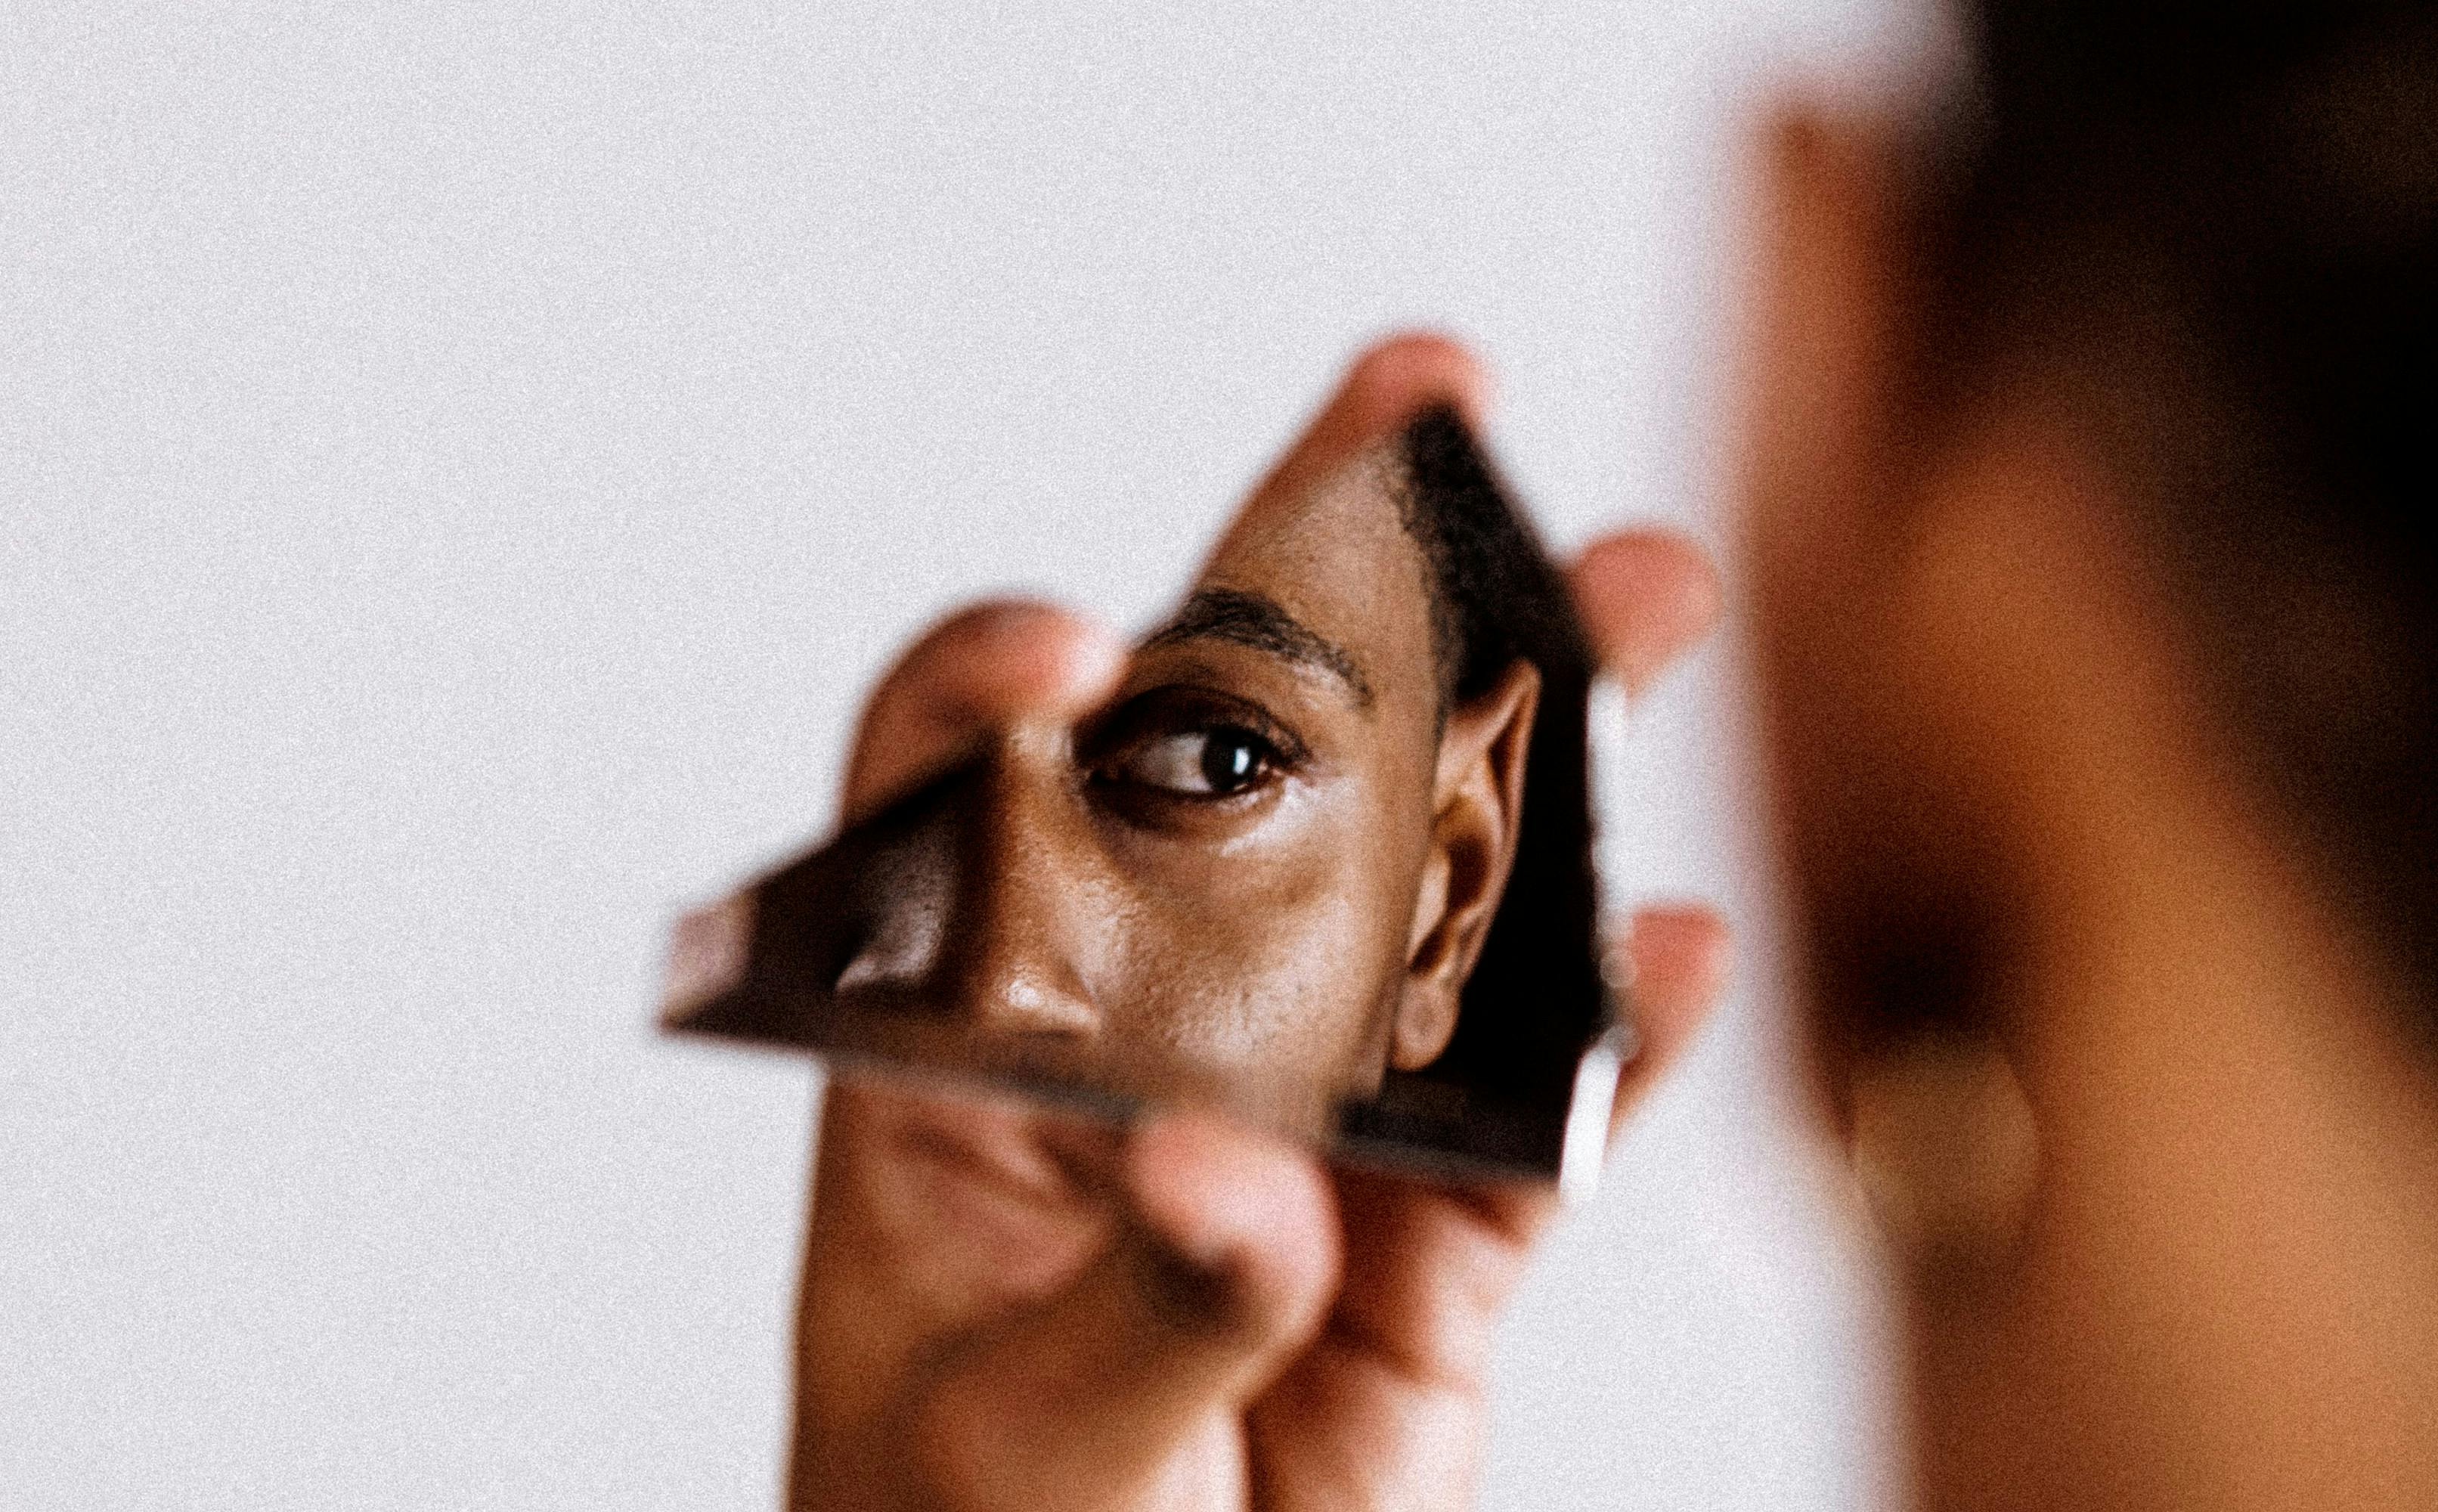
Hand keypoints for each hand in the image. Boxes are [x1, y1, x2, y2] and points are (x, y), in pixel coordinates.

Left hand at [787, 336, 1726, 1511]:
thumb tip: (1240, 1174)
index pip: (960, 803)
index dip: (1002, 687)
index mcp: (966, 1056)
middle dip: (1332, 589)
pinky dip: (1616, 1034)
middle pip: (1239, 766)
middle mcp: (1143, 1040)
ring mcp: (1305, 1119)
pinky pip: (1538, 1106)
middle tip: (1425, 410)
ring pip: (1428, 896)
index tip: (1067, 650)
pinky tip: (1680, 947)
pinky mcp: (1434, 1236)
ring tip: (1632, 601)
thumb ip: (1138, 1302)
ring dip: (1533, 753)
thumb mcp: (1007, 1442)